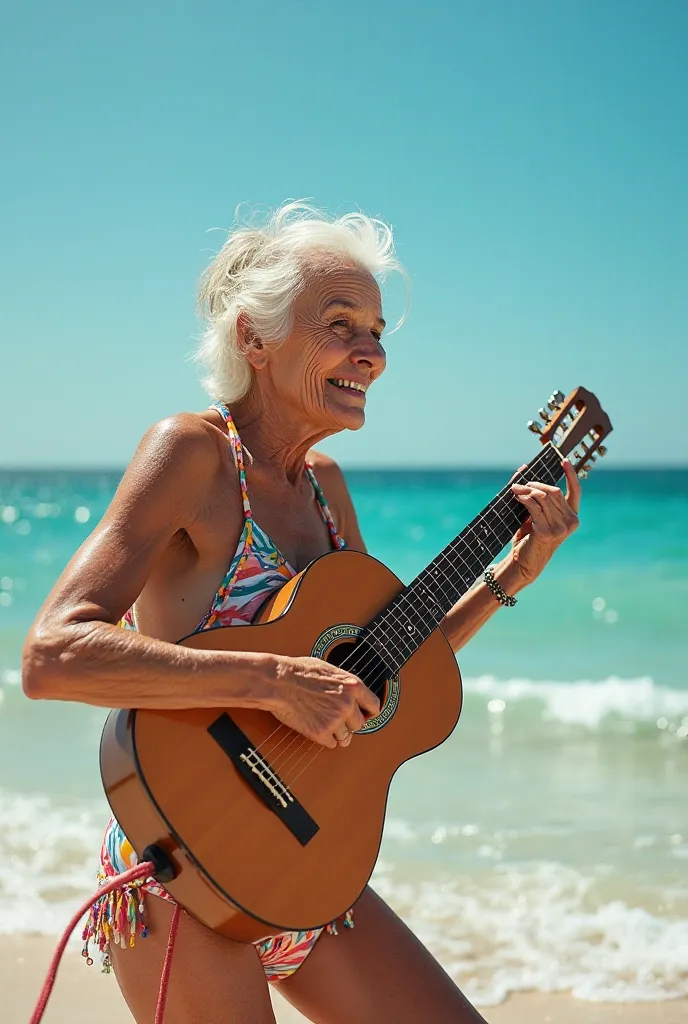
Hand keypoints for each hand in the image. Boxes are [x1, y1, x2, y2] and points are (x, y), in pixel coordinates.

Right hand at [267, 656, 379, 748]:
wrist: (279, 681)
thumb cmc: (299, 671)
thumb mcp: (330, 670)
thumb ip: (345, 684)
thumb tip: (352, 692)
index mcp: (353, 686)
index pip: (375, 707)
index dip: (368, 712)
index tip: (363, 715)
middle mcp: (348, 704)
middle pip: (360, 725)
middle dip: (349, 723)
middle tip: (336, 718)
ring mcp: (335, 719)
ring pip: (346, 737)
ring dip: (337, 733)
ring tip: (325, 723)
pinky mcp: (321, 732)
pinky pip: (331, 744)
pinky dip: (325, 739)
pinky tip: (316, 727)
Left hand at [509, 459, 580, 583]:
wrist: (523, 562)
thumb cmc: (529, 537)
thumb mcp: (535, 514)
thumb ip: (533, 494)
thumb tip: (523, 468)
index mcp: (572, 517)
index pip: (575, 491)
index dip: (571, 474)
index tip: (564, 460)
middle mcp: (571, 522)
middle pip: (553, 491)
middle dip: (535, 484)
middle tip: (519, 484)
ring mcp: (561, 528)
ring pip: (543, 497)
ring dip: (526, 490)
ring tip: (515, 490)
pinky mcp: (547, 531)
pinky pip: (534, 506)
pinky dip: (524, 498)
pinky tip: (517, 497)